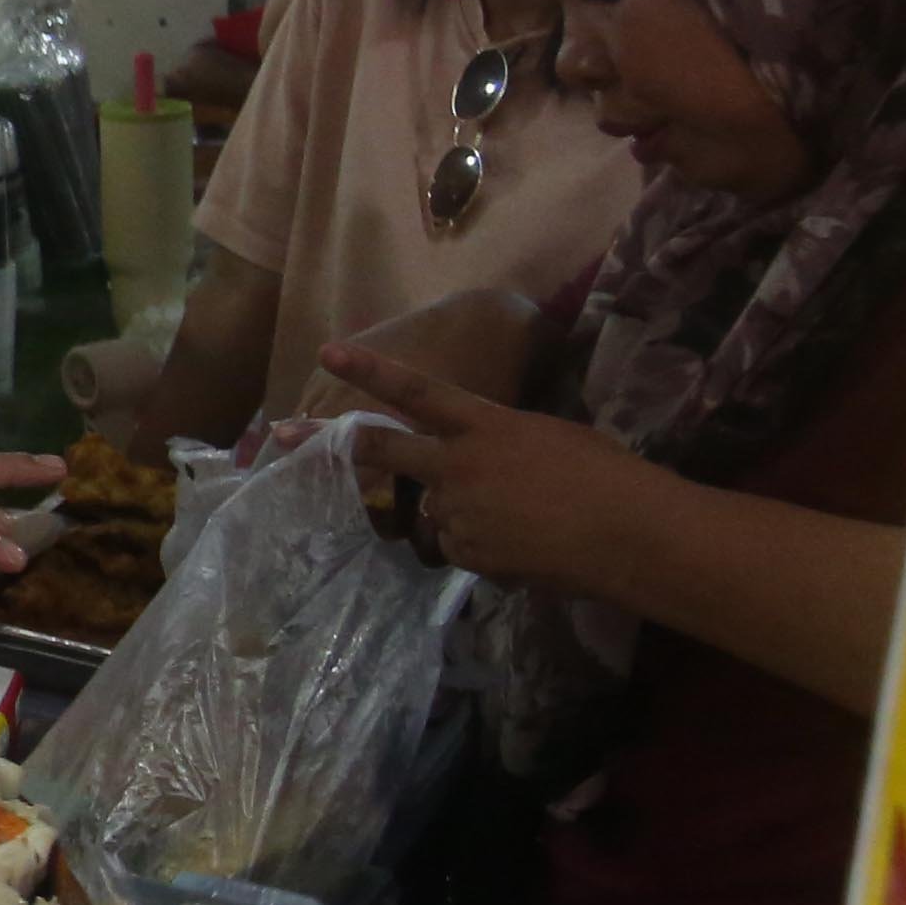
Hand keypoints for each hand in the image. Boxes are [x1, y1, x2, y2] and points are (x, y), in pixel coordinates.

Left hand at [320, 342, 645, 591]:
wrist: (626, 532)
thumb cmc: (607, 475)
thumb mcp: (551, 439)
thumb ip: (501, 444)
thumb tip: (485, 465)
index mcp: (486, 424)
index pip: (417, 390)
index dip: (371, 370)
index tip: (329, 351)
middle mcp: (458, 464)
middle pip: (383, 449)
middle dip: (327, 442)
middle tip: (279, 434)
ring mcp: (458, 510)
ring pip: (436, 513)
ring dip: (461, 515)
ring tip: (522, 522)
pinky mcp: (467, 553)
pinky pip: (462, 549)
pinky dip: (485, 550)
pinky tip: (527, 549)